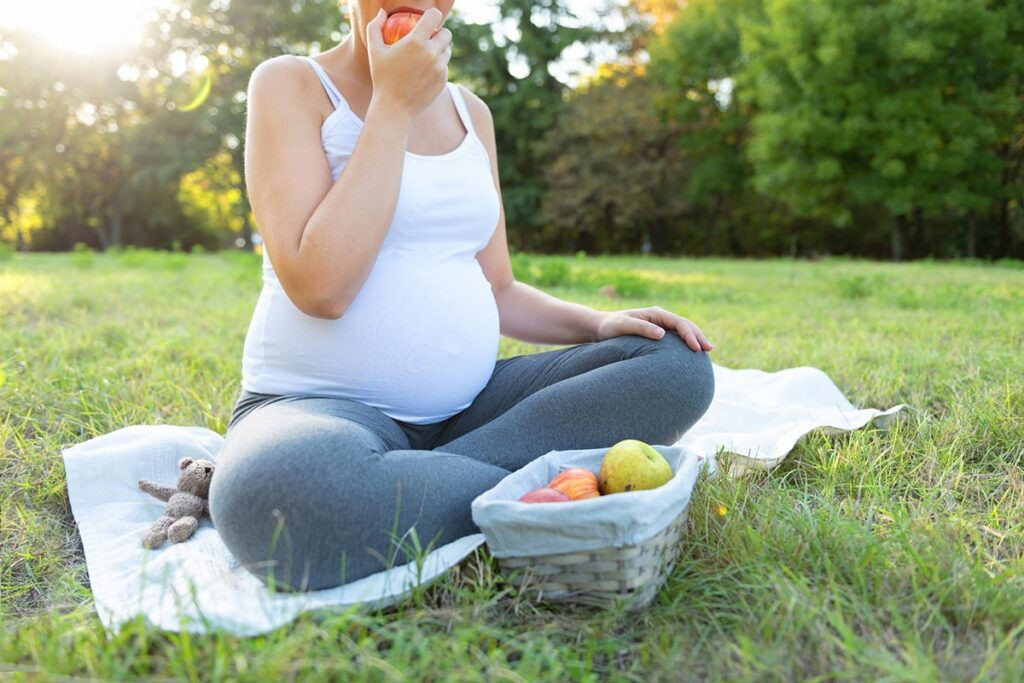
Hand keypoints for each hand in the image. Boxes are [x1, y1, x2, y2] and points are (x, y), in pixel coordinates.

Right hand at [365, 7, 452, 119]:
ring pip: (448, 50)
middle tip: (429, 38)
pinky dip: (438, 65)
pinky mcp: (444, 79)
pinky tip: (425, 71)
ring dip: (440, 49)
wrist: (394, 108)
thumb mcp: (374, 51)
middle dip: (439, 33)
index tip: (426, 21)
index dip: (432, 16)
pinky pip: (445, 66)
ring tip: (427, 54)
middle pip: (446, 33)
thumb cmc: (381, 78)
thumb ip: (375, 27)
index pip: (435, 16)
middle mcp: (431, 53)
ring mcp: (440, 67)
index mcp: (416, 41)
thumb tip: (382, 12)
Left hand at [595, 306, 713, 351]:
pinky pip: (675, 338)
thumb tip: (662, 334)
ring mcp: (659, 325)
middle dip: (698, 336)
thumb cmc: (610, 327)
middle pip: (685, 325)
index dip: (690, 334)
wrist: (600, 327)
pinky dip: (685, 344)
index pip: (679, 323)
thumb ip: (641, 328)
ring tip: (706, 351)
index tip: (696, 347)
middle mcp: (660, 318)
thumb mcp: (623, 326)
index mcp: (655, 313)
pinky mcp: (657, 334)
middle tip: (709, 349)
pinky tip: (690, 354)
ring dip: (694, 339)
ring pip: (682, 331)